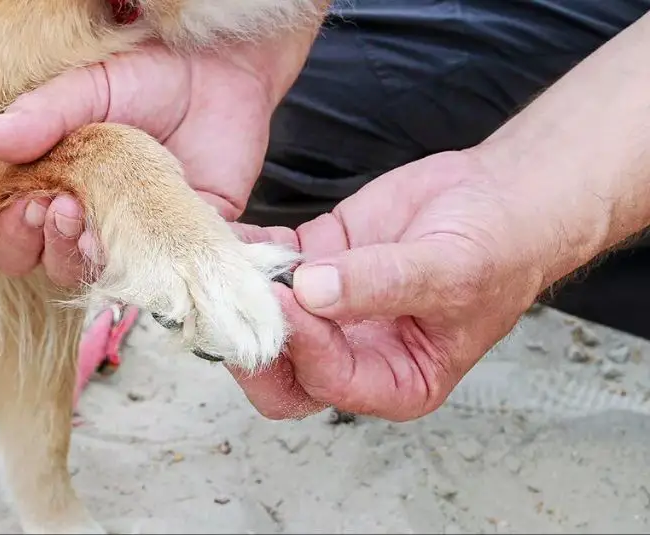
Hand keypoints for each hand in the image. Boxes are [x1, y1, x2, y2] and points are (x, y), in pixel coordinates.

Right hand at [0, 33, 314, 284]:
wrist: (218, 69)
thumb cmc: (146, 77)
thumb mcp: (89, 87)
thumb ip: (43, 114)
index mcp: (51, 190)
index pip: (14, 236)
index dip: (13, 233)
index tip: (30, 203)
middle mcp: (89, 224)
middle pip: (52, 266)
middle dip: (51, 248)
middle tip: (64, 211)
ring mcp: (136, 239)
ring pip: (103, 279)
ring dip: (94, 261)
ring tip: (98, 229)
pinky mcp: (185, 242)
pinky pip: (175, 273)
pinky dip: (170, 270)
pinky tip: (163, 245)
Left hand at [233, 12, 649, 422]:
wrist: (499, 198)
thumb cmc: (497, 249)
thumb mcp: (449, 272)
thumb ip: (380, 284)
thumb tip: (312, 292)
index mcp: (395, 380)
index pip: (328, 382)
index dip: (302, 346)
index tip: (286, 300)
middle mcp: (353, 354)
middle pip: (281, 371)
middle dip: (251, 340)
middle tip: (234, 299)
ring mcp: (328, 311)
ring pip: (266, 317)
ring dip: (241, 293)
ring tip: (221, 261)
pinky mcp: (314, 265)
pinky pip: (269, 265)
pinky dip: (248, 252)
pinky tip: (231, 234)